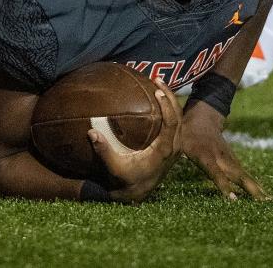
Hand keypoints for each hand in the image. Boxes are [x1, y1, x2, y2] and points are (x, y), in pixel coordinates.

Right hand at [89, 77, 181, 202]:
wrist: (138, 193)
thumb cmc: (127, 179)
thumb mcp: (115, 168)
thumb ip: (104, 151)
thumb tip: (91, 132)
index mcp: (164, 151)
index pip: (171, 124)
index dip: (167, 106)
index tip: (157, 92)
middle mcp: (174, 147)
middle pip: (179, 116)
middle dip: (170, 96)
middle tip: (157, 80)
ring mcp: (176, 146)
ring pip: (180, 118)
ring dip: (171, 101)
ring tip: (159, 85)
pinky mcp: (173, 145)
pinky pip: (176, 123)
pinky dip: (170, 109)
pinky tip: (159, 99)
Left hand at [180, 101, 272, 199]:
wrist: (203, 117)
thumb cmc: (185, 133)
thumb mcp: (176, 141)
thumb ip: (171, 151)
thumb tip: (161, 163)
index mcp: (205, 155)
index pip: (215, 173)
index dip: (224, 186)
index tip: (233, 200)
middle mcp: (221, 158)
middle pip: (237, 176)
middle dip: (251, 190)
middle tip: (265, 203)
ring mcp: (230, 159)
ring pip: (245, 177)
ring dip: (258, 190)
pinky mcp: (234, 161)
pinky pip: (245, 176)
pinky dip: (256, 187)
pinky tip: (265, 198)